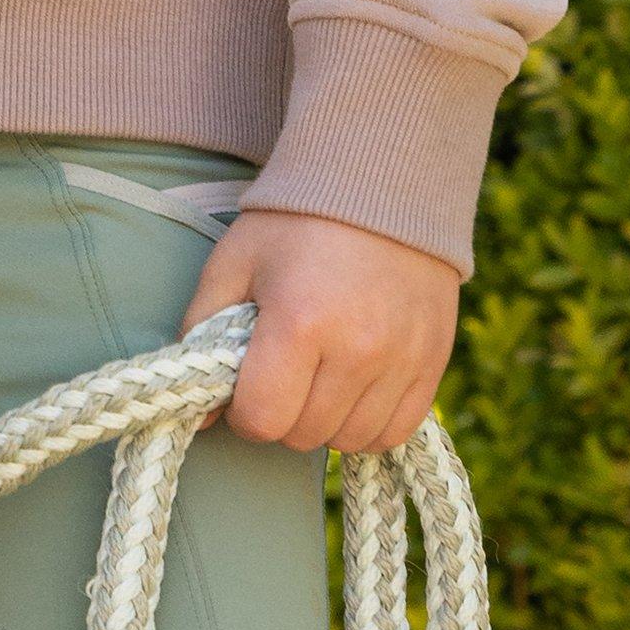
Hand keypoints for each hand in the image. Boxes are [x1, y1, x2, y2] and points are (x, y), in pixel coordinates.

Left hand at [184, 208, 459, 454]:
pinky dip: (367, 425)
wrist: (377, 188)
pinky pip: (393, 434)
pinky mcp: (432, 367)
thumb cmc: (293, 225)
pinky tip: (351, 391)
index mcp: (299, 323)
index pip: (262, 418)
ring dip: (323, 422)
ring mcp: (401, 363)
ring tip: (315, 376)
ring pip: (349, 441)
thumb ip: (202, 331)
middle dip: (280, 413)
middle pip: (303, 435)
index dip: (242, 410)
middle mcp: (356, 352)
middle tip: (279, 373)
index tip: (243, 384)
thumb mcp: (233, 262)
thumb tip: (197, 411)